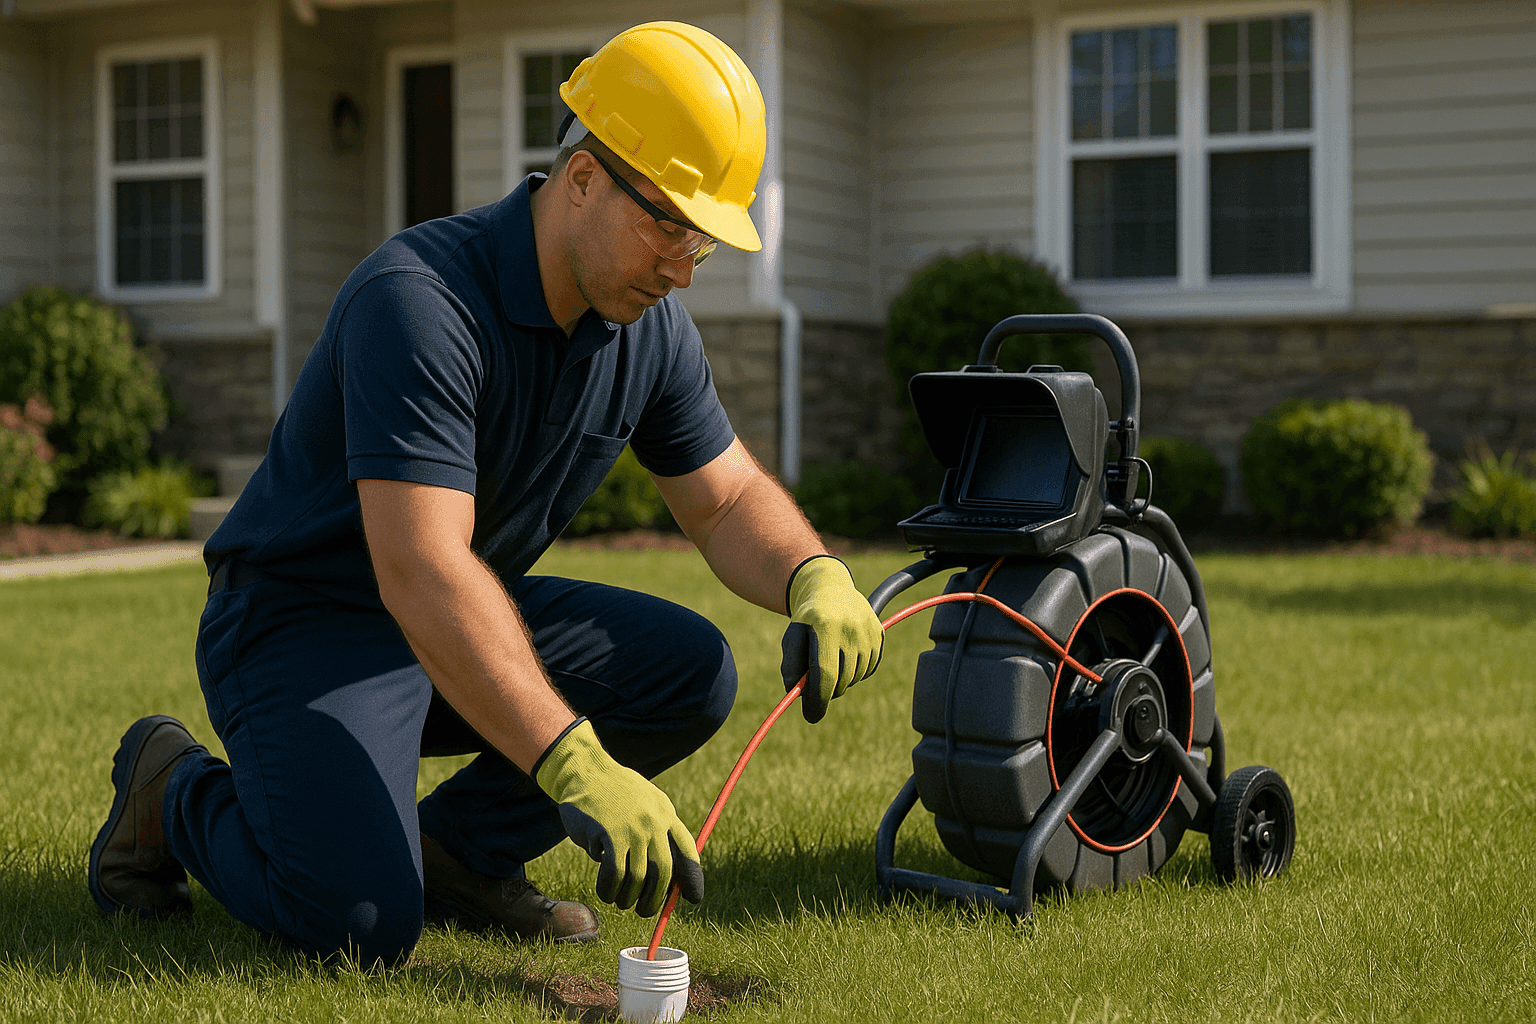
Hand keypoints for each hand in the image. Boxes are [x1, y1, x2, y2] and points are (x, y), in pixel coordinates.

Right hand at [534, 719, 703, 915]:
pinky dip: (609, 889)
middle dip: (654, 899)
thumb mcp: (646, 805)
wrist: (586, 772)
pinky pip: (614, 874)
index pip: (688, 851)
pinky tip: (605, 891)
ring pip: (637, 878)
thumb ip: (658, 833)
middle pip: (663, 873)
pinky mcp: (610, 834)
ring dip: (627, 898)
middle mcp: (654, 822)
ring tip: (620, 901)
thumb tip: (668, 880)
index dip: (693, 878)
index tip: (694, 899)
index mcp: (666, 815)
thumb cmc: (615, 795)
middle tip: (643, 911)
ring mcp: (633, 828)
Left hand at [779, 555, 884, 723]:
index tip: (811, 716)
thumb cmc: (807, 619)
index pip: (825, 675)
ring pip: (855, 678)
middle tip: (815, 685)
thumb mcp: (792, 637)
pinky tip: (845, 655)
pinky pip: (868, 670)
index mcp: (826, 626)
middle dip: (826, 691)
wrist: (831, 589)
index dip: (818, 700)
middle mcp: (851, 628)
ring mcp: (869, 632)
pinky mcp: (880, 636)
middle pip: (841, 681)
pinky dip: (855, 672)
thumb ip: (791, 666)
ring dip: (841, 680)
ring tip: (830, 660)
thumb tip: (797, 694)